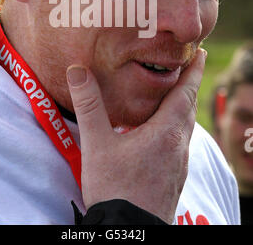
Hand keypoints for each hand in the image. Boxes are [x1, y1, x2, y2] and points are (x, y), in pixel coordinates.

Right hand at [66, 49, 206, 224]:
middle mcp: (178, 145)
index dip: (193, 71)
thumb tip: (77, 71)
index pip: (185, 93)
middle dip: (190, 85)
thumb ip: (89, 105)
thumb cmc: (115, 188)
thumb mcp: (97, 144)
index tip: (202, 54)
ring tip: (177, 94)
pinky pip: (181, 142)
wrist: (129, 231)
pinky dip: (178, 125)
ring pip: (187, 127)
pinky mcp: (174, 176)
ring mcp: (179, 163)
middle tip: (189, 67)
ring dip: (184, 106)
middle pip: (189, 108)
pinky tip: (164, 132)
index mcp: (166, 132)